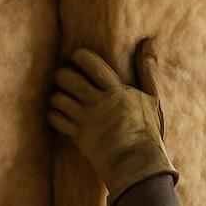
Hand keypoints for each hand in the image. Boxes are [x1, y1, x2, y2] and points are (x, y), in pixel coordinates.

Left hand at [50, 40, 175, 205]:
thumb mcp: (152, 98)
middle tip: (64, 76)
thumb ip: (147, 70)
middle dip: (62, 74)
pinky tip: (59, 112)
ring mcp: (86, 120)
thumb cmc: (147, 130)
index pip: (92, 65)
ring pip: (58, 98)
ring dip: (57, 94)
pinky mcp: (78, 136)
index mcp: (117, 91)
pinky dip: (53, 113)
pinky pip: (56, 119)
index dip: (79, 57)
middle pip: (68, 79)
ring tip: (61, 95)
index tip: (77, 57)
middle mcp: (98, 103)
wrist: (137, 163)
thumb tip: (149, 42)